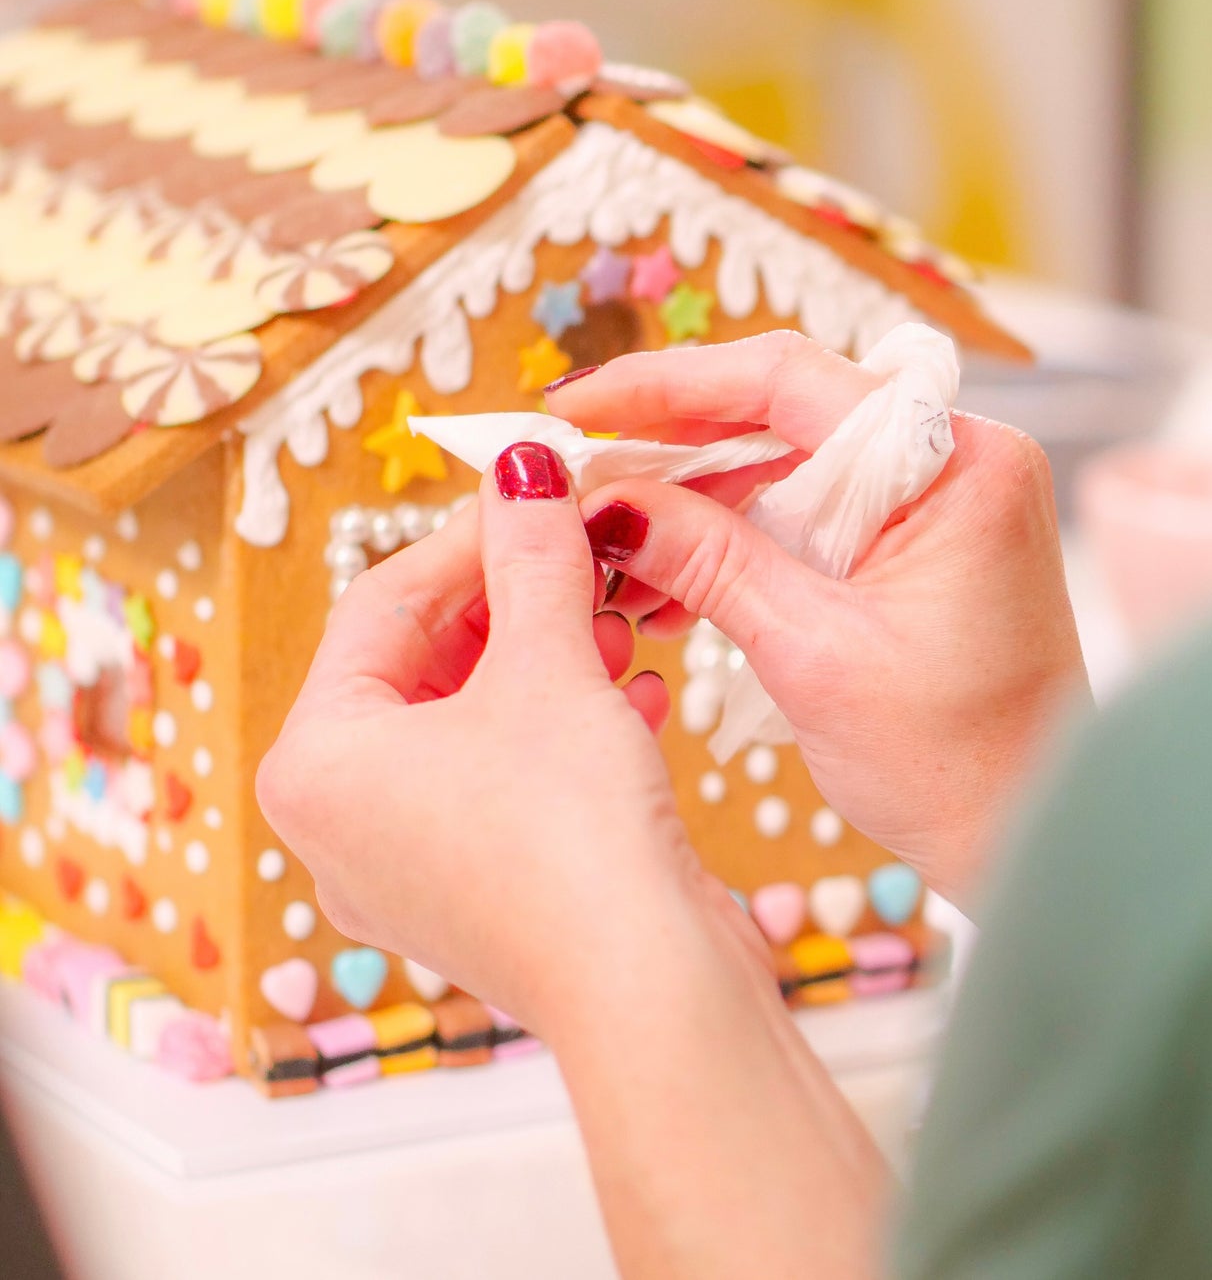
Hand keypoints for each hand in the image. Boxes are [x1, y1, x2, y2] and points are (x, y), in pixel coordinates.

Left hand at [256, 442, 748, 1032]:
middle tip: (583, 552)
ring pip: (472, 720)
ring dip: (549, 660)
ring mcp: (407, 866)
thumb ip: (530, 558)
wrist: (647, 988)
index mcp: (317, 761)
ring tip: (618, 624)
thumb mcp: (549, 666)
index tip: (535, 492)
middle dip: (516, 603)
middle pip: (427, 662)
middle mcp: (342, 821)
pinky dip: (561, 727)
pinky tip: (636, 696)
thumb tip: (522, 470)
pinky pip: (503, 778)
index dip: (469, 536)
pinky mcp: (477, 891)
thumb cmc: (570, 834)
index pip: (383, 605)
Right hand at [551, 330, 1090, 903]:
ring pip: (790, 463)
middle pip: (785, 412)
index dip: (666, 384)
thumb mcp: (812, 654)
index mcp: (956, 464)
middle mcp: (959, 458)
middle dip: (674, 447)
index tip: (579, 405)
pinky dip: (744, 540)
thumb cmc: (955, 765)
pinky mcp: (924, 540)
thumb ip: (709, 560)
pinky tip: (675, 585)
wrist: (1033, 838)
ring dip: (701, 504)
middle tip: (584, 477)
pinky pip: (815, 511)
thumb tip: (608, 502)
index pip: (788, 378)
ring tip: (618, 555)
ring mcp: (943, 498)